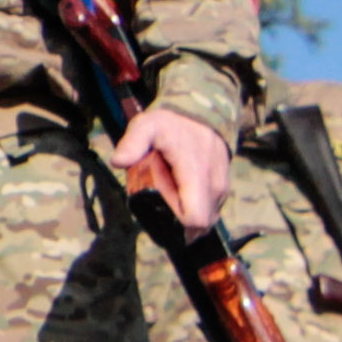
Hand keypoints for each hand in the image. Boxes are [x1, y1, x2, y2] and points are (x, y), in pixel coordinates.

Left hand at [110, 105, 228, 235]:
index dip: (176, 223)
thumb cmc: (172, 125)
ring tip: (170, 194)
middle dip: (178, 222)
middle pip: (198, 225)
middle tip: (161, 201)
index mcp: (196, 174)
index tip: (159, 210)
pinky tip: (181, 193)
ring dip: (186, 215)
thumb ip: (133, 142)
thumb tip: (118, 162)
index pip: (195, 218)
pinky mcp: (223, 191)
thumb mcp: (147, 126)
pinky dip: (194, 208)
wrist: (202, 116)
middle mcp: (214, 186)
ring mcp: (221, 190)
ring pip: (205, 220)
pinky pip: (209, 211)